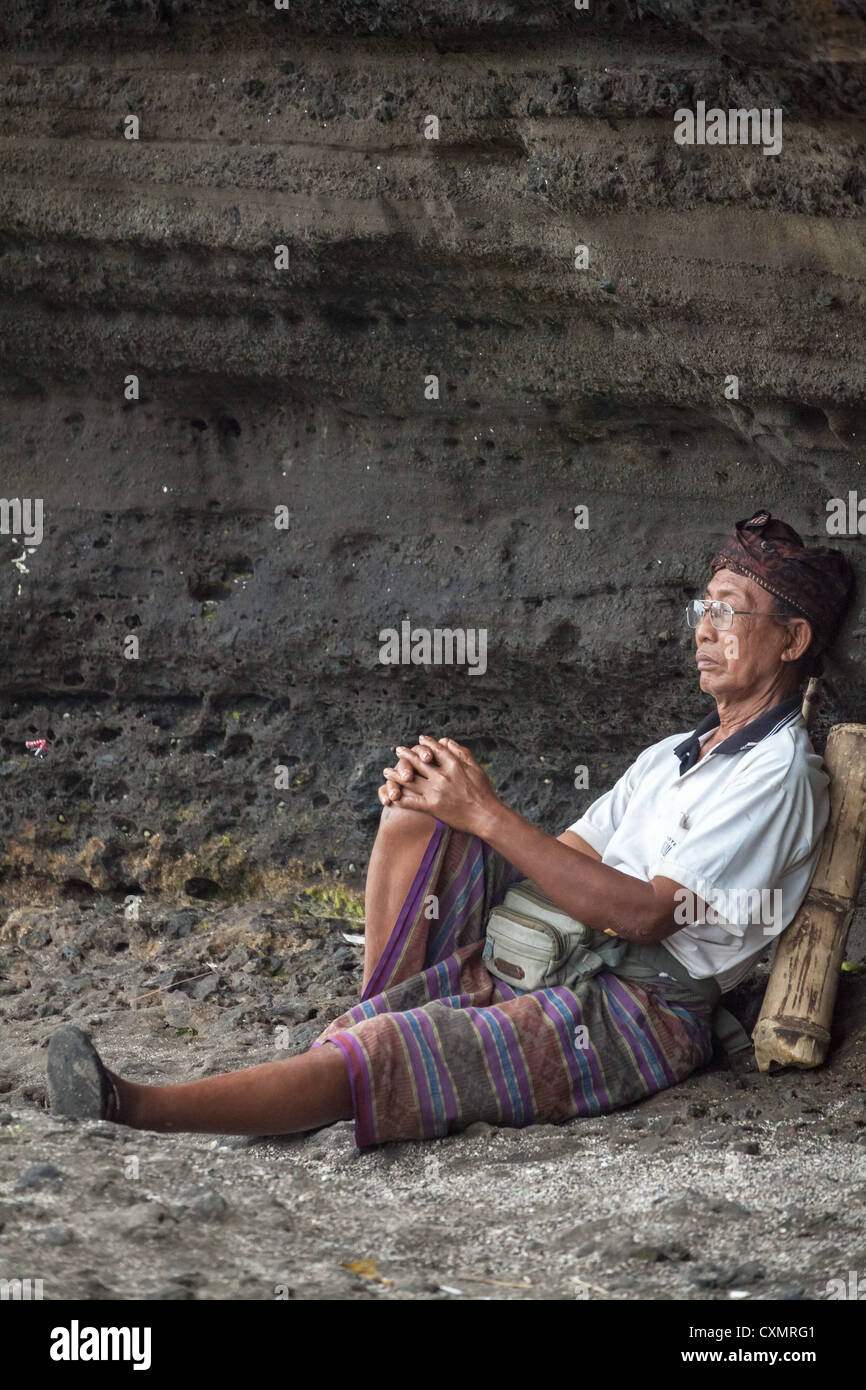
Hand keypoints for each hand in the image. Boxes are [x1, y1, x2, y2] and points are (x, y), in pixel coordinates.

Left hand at [382, 735, 500, 835]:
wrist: (486, 816)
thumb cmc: (484, 792)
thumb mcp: (476, 768)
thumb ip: (461, 752)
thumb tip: (445, 739)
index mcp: (454, 765)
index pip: (436, 749)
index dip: (426, 744)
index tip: (419, 739)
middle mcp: (442, 776)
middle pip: (418, 762)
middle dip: (406, 755)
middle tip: (397, 750)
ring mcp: (436, 791)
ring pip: (410, 780)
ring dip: (396, 775)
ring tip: (387, 771)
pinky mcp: (432, 807)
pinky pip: (411, 801)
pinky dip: (400, 798)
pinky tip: (392, 796)